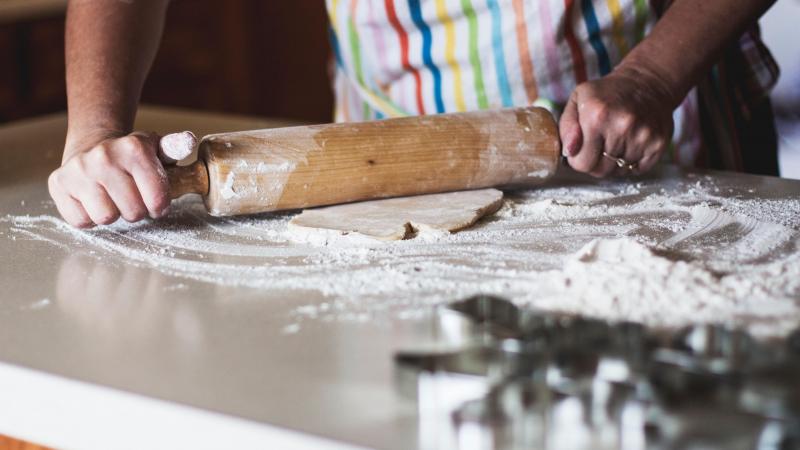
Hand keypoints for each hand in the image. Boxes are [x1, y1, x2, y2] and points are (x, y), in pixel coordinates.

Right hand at [48, 130, 169, 227]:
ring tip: (113, 198)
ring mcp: (78, 170)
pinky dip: (90, 217)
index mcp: (134, 148)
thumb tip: (188, 140)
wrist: (92, 147)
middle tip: (132, 199)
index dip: (159, 206)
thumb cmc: (132, 158)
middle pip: (133, 212)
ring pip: (106, 217)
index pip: (157, 199)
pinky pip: (81, 220)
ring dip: (113, 213)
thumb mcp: (157, 150)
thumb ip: (175, 148)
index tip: (156, 203)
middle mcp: (104, 156)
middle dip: (137, 211)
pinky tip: (94, 200)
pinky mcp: (58, 184)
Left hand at [559, 66, 675, 176]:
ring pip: (619, 171)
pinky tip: (632, 142)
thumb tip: (569, 151)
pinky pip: (638, 169)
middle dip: (596, 162)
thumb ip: (566, 127)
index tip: (583, 148)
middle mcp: (621, 126)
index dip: (579, 159)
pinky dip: (633, 161)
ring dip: (615, 161)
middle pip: (601, 171)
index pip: (582, 164)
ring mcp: (642, 136)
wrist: (647, 82)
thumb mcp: (577, 100)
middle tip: (600, 144)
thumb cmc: (607, 94)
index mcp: (597, 116)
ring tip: (617, 139)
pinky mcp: (658, 143)